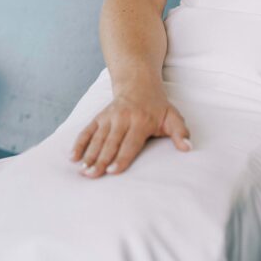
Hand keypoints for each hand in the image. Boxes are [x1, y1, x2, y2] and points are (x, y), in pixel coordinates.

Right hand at [69, 83, 191, 177]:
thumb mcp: (172, 117)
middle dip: (101, 160)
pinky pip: (87, 130)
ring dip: (89, 155)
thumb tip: (188, 148)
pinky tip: (72, 156)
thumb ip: (180, 133)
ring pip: (97, 138)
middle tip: (92, 176)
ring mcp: (109, 117)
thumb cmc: (157, 107)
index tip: (113, 172)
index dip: (121, 158)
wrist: (139, 84)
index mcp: (141, 121)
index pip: (130, 143)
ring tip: (82, 171)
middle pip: (111, 143)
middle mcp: (123, 119)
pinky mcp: (99, 116)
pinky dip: (79, 143)